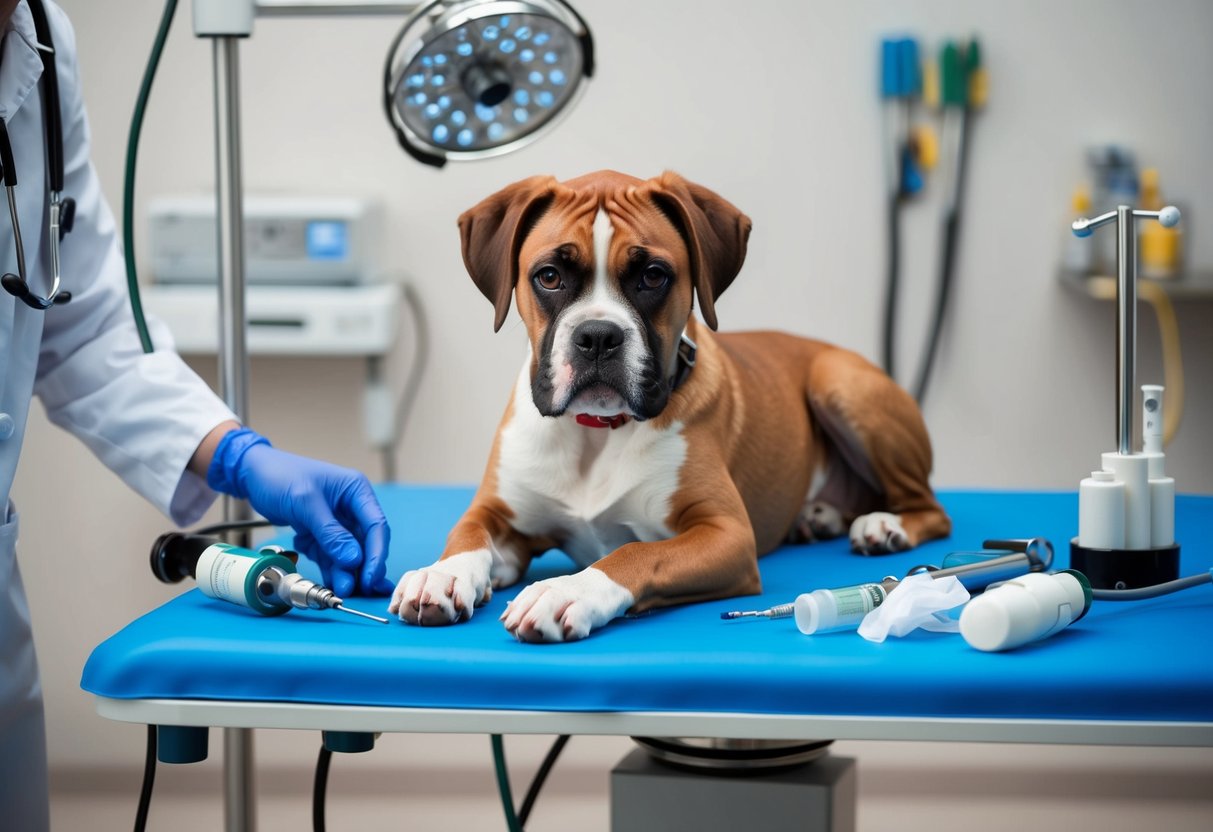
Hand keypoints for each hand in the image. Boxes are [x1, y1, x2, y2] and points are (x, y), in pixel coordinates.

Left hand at [207, 428, 391, 596]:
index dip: (375, 553)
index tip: (370, 577)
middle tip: (356, 589)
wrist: (252, 473)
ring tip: (340, 590)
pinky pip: (329, 554)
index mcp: (356, 491)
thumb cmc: (280, 475)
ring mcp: (335, 521)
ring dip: (344, 571)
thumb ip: (330, 532)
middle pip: (364, 543)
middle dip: (360, 567)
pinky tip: (327, 579)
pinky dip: (327, 567)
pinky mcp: (320, 532)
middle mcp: (350, 507)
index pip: (375, 526)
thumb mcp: (306, 502)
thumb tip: (353, 559)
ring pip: (346, 552)